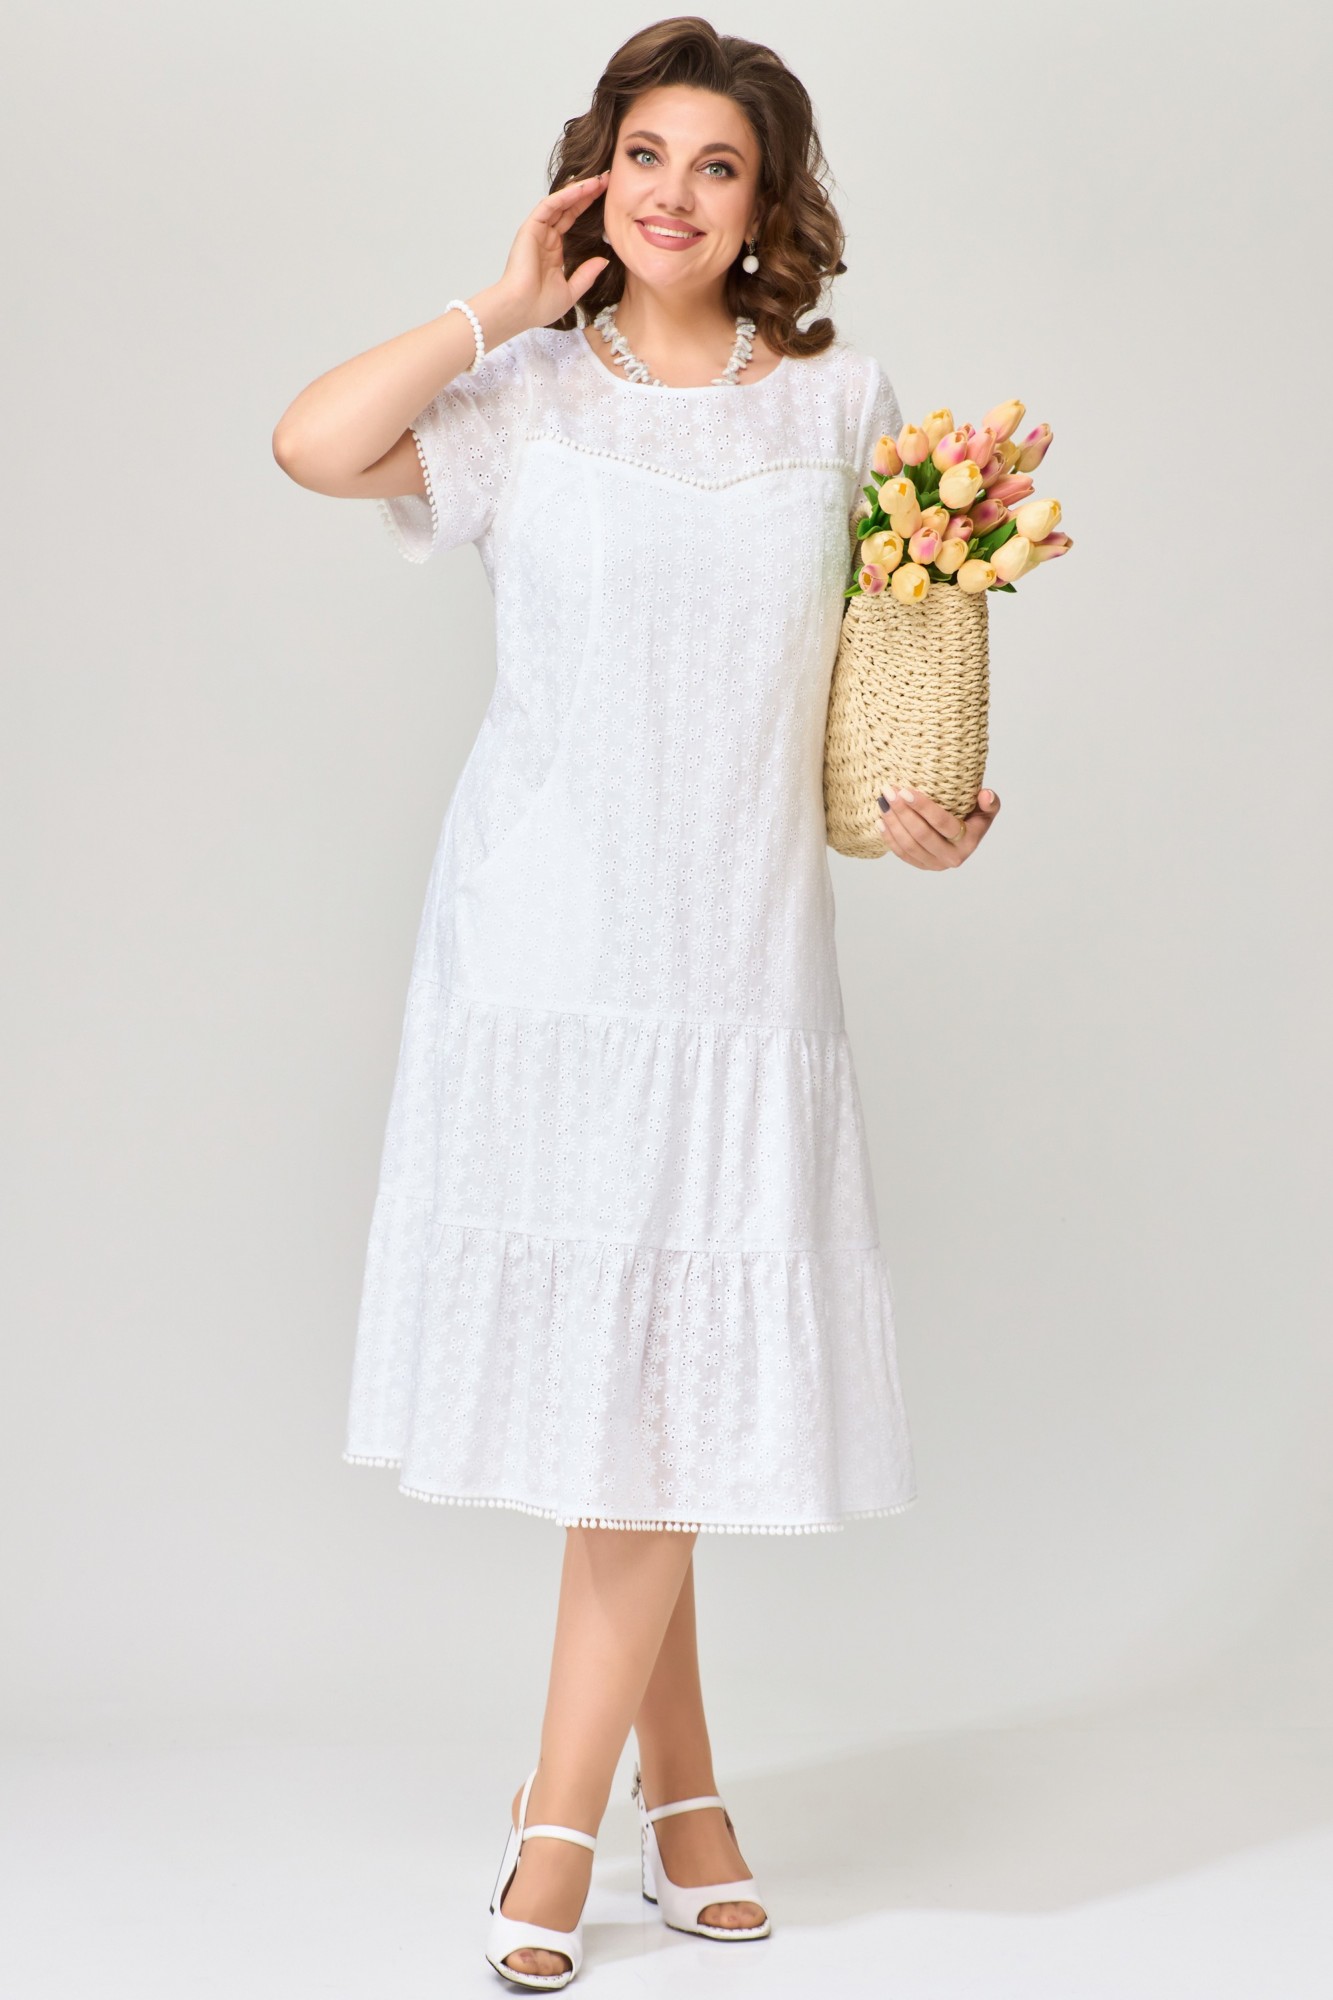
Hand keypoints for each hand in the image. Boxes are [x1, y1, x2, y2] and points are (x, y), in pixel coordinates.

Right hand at [494, 170, 611, 331]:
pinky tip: (582, 187)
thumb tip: (604, 260)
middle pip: (569, 207)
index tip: (608, 197)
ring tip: (599, 179)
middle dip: (587, 192)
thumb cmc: (539, 306)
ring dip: (579, 189)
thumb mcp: (571, 291)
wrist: (520, 309)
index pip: (573, 221)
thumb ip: (586, 275)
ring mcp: (537, 232)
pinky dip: (565, 195)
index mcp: (553, 251)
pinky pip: (550, 205)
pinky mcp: (531, 228)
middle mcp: (545, 238)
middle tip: (608, 179)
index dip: (588, 207)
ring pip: (560, 203)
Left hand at [878, 785, 1000, 868]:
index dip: (923, 807)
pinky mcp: (922, 866)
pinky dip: (889, 838)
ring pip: (908, 845)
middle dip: (902, 812)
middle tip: (889, 792)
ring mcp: (935, 864)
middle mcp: (952, 857)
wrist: (964, 836)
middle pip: (921, 835)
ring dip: (893, 823)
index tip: (905, 791)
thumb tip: (985, 795)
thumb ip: (991, 802)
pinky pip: (902, 854)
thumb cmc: (974, 816)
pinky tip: (881, 821)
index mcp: (969, 842)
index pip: (942, 823)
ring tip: (882, 802)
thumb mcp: (987, 810)